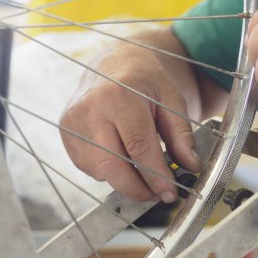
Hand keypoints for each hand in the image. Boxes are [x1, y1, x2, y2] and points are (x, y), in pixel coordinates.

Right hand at [60, 38, 202, 202]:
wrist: (114, 64)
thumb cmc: (145, 80)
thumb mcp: (171, 99)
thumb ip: (181, 134)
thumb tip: (191, 166)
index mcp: (120, 96)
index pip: (139, 147)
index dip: (156, 176)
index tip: (170, 193)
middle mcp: (90, 109)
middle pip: (112, 166)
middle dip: (137, 188)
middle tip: (157, 193)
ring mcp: (73, 121)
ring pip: (99, 171)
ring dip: (123, 179)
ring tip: (141, 167)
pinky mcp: (66, 131)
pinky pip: (87, 166)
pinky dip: (107, 170)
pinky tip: (120, 154)